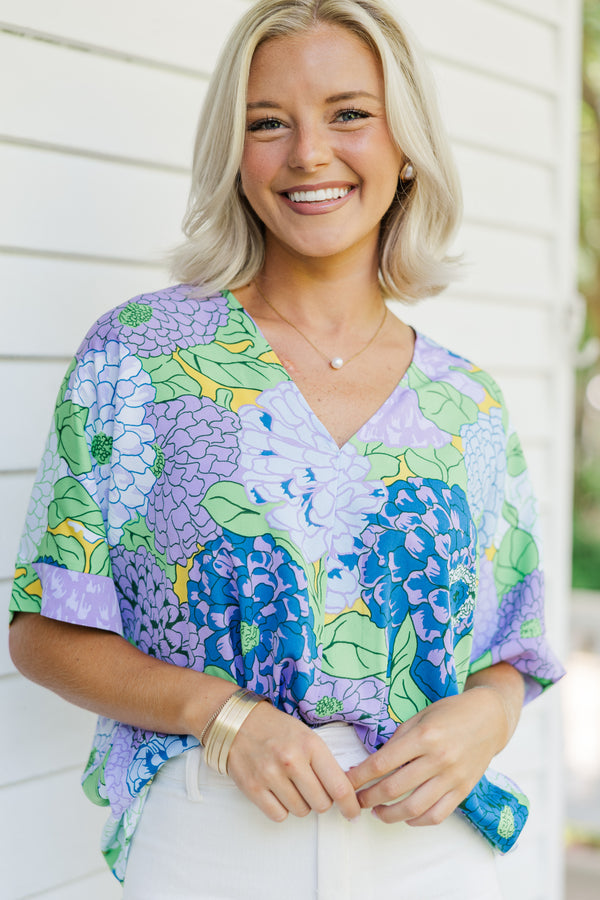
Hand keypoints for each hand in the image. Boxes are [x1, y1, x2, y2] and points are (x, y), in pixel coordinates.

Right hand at [226, 702, 360, 822]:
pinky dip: (281, 808)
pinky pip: (279, 815)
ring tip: (291, 785)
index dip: (350, 805)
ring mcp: (270, 775)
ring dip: (300, 803)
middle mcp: (291, 761)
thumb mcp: (306, 735)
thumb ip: (324, 761)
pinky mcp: (253, 788)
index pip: (339, 786)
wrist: (237, 723)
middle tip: (313, 788)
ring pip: (301, 811)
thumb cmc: (276, 729)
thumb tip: (343, 791)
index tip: (352, 812)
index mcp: (310, 745)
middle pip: (321, 804)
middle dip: (321, 800)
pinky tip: (278, 792)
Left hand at [346, 686, 510, 825]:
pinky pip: (437, 815)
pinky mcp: (463, 790)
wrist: (489, 719)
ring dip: (389, 815)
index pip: (382, 763)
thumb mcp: (420, 717)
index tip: (346, 782)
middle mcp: (438, 759)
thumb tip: (374, 762)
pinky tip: (405, 816)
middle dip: (368, 798)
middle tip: (356, 800)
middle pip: (394, 788)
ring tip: (377, 812)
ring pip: (414, 808)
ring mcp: (452, 777)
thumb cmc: (450, 713)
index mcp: (424, 736)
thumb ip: (399, 740)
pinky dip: (418, 821)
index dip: (360, 776)